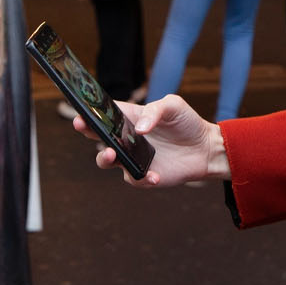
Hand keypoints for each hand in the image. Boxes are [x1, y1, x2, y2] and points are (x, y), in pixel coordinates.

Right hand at [72, 95, 229, 187]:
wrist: (205, 148)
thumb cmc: (186, 122)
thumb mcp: (174, 106)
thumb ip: (156, 111)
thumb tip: (140, 129)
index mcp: (131, 117)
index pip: (106, 114)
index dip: (90, 113)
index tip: (80, 113)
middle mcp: (127, 138)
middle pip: (99, 136)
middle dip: (87, 131)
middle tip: (83, 126)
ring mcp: (132, 157)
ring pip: (107, 160)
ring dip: (106, 157)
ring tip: (113, 154)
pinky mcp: (143, 175)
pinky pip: (134, 178)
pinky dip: (142, 178)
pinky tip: (154, 175)